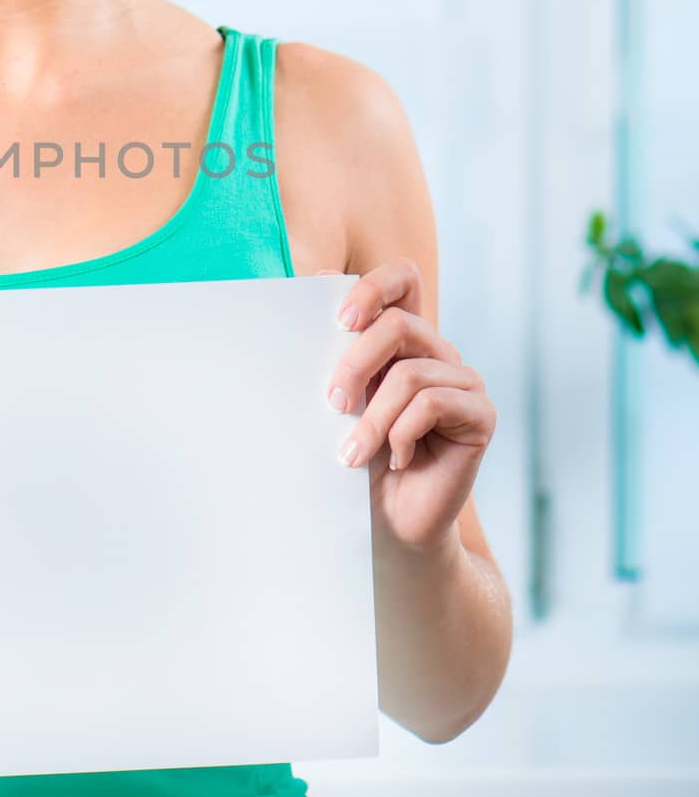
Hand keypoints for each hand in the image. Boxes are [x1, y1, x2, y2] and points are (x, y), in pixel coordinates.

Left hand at [317, 258, 496, 554]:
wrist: (388, 519)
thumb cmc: (357, 454)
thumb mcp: (341, 396)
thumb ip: (335, 346)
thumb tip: (315, 278)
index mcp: (405, 338)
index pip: (403, 278)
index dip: (374, 286)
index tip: (341, 320)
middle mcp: (438, 352)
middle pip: (401, 324)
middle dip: (356, 363)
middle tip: (332, 403)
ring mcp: (464, 382)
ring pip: (410, 373)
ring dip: (372, 418)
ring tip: (352, 452)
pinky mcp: (481, 415)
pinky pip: (434, 404)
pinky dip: (402, 434)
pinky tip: (396, 460)